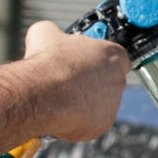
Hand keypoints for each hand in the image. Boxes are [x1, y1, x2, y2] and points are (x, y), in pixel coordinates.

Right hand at [23, 21, 129, 140]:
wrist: (39, 94)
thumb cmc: (46, 62)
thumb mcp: (46, 32)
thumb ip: (56, 34)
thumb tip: (50, 35)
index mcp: (113, 55)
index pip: (117, 58)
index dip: (99, 61)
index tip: (86, 63)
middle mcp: (118, 80)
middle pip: (109, 82)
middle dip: (92, 83)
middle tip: (71, 82)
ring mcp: (112, 105)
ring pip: (101, 104)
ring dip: (87, 102)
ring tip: (63, 98)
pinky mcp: (103, 125)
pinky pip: (93, 123)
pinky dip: (80, 121)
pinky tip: (64, 113)